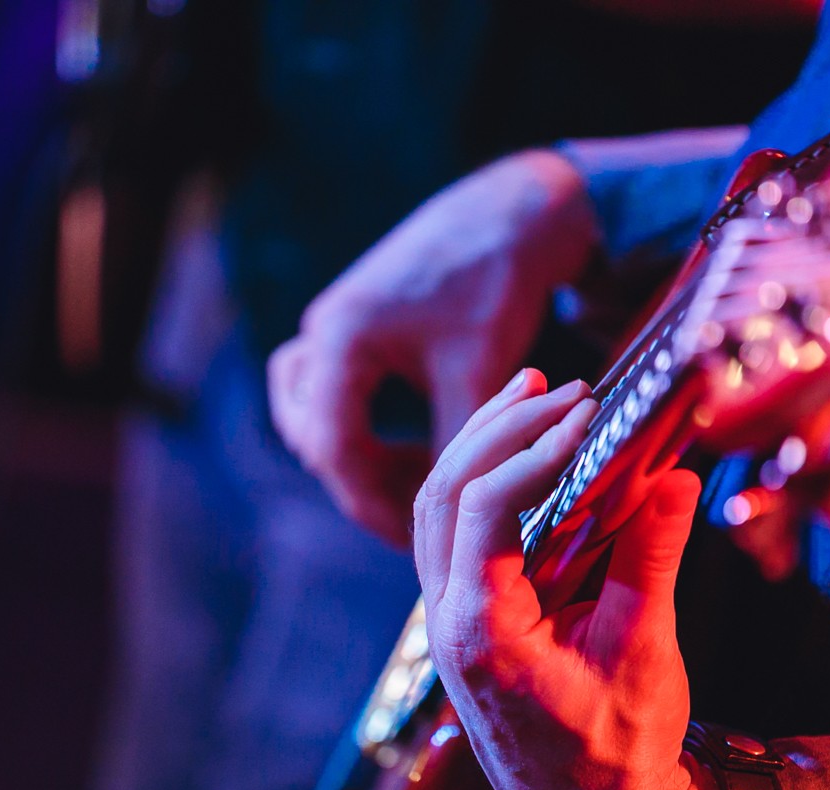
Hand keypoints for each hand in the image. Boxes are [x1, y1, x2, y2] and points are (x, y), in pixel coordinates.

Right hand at [269, 151, 599, 544]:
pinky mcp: (353, 322)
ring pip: (313, 414)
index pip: (334, 449)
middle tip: (416, 518)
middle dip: (362, 484)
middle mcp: (323, 329)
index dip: (370, 504)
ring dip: (355, 457)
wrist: (516, 209)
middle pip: (314, 436)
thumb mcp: (482, 372)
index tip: (410, 539)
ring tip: (416, 484)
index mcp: (343, 339)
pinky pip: (332, 392)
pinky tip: (415, 450)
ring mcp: (332, 324)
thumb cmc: (501, 281)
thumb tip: (446, 515)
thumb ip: (456, 445)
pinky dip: (361, 427)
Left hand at [414, 369, 719, 789]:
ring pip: (438, 506)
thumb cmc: (618, 752)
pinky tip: (529, 451)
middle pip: (444, 493)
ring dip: (483, 443)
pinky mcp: (466, 615)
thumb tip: (675, 477)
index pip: (484, 511)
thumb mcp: (643, 654)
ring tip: (534, 390)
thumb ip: (650, 561)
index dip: (532, 449)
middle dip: (499, 428)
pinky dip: (488, 480)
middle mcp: (448, 621)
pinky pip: (457, 530)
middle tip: (559, 387)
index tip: (587, 412)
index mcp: (481, 635)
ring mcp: (448, 618)